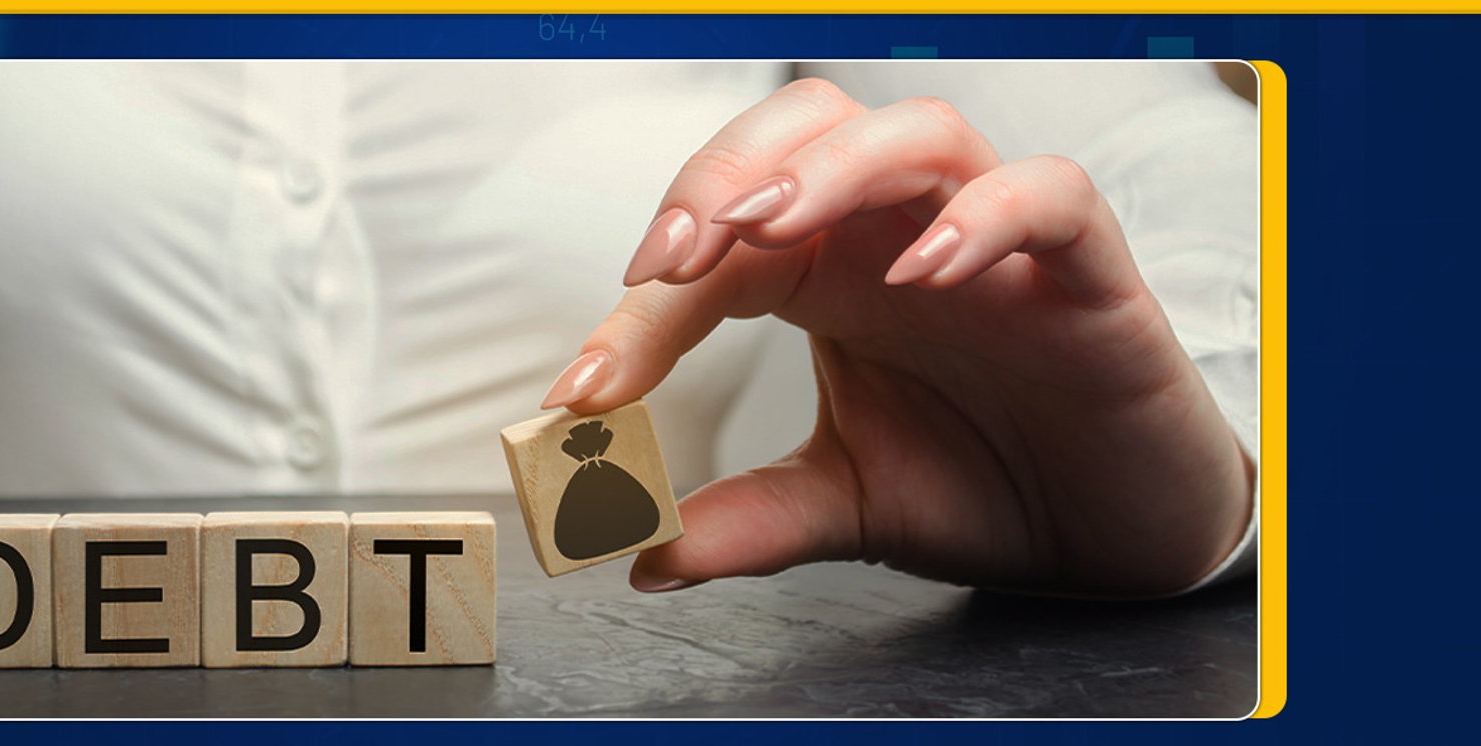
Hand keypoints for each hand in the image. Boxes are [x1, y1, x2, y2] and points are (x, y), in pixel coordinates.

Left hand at [541, 80, 1252, 596]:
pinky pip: (1050, 194)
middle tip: (672, 262)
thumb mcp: (844, 506)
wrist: (1108, 533)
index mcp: (827, 273)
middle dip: (722, 174)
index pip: (719, 243)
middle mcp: (898, 235)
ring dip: (830, 168)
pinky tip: (926, 273)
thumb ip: (749, 521)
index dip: (643, 306)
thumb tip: (644, 555)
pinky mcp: (1085, 271)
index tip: (585, 388)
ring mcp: (992, 243)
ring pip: (916, 131)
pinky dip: (986, 216)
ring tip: (767, 231)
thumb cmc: (979, 483)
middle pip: (804, 127)